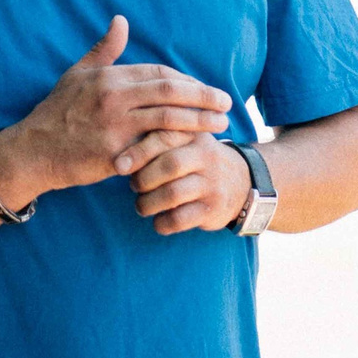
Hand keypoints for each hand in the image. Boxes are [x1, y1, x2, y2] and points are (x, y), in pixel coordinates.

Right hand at [0, 18, 232, 206]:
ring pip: (168, 118)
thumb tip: (121, 20)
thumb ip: (104, 49)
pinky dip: (176, 146)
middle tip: (226, 102)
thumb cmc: (57, 111)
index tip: (203, 89)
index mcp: (109, 76)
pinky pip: (154, 146)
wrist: (34, 150)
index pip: (160, 73)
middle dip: (202, 96)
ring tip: (221, 124)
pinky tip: (194, 149)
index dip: (186, 81)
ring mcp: (115, 125)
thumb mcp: (77, 74)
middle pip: (170, 91)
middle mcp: (114, 96)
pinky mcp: (116, 152)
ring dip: (199, 120)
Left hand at [124, 136, 249, 235]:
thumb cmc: (198, 159)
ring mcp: (211, 183)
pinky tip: (158, 221)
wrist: (243, 182)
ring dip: (148, 204)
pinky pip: (180, 219)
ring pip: (172, 194)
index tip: (118, 166)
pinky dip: (162, 223)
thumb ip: (157, 135)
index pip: (163, 137)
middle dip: (143, 180)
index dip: (138, 152)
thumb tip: (115, 147)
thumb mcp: (187, 138)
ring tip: (141, 206)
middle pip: (168, 165)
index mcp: (194, 134)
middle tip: (134, 186)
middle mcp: (206, 156)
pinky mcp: (213, 208)